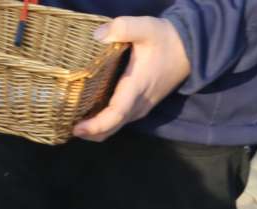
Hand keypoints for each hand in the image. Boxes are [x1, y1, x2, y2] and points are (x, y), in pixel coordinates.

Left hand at [72, 16, 190, 141]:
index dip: (96, 125)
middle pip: (111, 128)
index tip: (77, 128)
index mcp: (137, 87)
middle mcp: (139, 104)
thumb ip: (123, 28)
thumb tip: (98, 35)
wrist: (191, 48)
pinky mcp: (141, 106)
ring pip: (115, 128)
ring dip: (96, 130)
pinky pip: (120, 121)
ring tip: (73, 122)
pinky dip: (104, 124)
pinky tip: (89, 115)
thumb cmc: (167, 39)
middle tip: (65, 128)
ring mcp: (141, 108)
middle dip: (90, 133)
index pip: (115, 114)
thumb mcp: (146, 27)